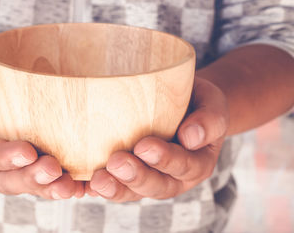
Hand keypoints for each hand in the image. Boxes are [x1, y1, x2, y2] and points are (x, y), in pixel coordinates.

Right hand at [0, 63, 83, 198]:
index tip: (27, 152)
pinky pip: (48, 182)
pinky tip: (82, 187)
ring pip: (32, 185)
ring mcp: (13, 171)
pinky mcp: (32, 168)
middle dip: (32, 178)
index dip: (5, 157)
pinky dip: (65, 186)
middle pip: (10, 179)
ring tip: (71, 186)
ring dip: (51, 188)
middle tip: (53, 170)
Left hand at [87, 77, 228, 201]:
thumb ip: (209, 120)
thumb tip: (191, 137)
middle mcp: (173, 177)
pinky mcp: (128, 176)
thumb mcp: (211, 104)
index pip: (183, 165)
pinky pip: (115, 186)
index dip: (164, 159)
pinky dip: (98, 189)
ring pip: (133, 192)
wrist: (183, 105)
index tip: (144, 146)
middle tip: (116, 163)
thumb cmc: (197, 103)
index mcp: (197, 163)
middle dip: (136, 177)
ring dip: (115, 188)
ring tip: (98, 180)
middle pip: (156, 185)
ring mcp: (149, 179)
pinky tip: (85, 186)